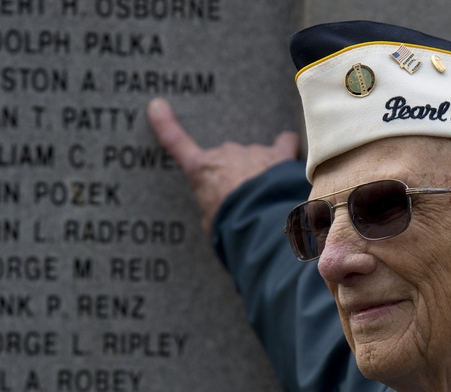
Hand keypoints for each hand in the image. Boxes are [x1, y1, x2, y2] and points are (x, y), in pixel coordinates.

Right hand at [147, 97, 299, 235]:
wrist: (258, 219)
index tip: (157, 106)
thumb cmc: (229, 226)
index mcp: (202, 170)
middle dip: (237, 177)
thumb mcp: (211, 225)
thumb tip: (221, 214)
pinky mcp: (278, 156)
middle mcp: (225, 154)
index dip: (165, 124)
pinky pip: (285, 144)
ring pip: (256, 158)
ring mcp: (252, 153)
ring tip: (272, 200)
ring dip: (263, 173)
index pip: (177, 143)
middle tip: (248, 202)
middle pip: (229, 160)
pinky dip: (288, 151)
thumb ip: (214, 212)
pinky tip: (293, 166)